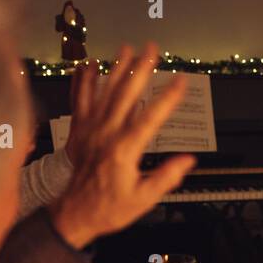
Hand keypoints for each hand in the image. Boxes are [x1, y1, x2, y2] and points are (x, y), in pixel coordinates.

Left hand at [48, 43, 196, 247]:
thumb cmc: (108, 209)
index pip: (150, 118)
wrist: (75, 213)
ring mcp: (90, 131)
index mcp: (124, 151)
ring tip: (127, 49)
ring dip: (117, 69)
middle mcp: (105, 135)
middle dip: (141, 69)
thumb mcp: (143, 199)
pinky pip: (79, 101)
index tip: (180, 81)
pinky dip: (83, 81)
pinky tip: (88, 65)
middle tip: (152, 50)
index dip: (167, 97)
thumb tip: (187, 161)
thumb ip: (165, 177)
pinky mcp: (80, 131)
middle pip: (125, 95)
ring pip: (104, 92)